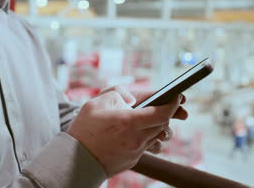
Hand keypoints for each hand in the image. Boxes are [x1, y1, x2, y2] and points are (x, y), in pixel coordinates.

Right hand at [67, 86, 186, 176]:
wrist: (76, 158)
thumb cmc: (85, 129)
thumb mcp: (96, 102)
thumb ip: (118, 93)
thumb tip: (133, 98)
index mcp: (129, 122)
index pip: (162, 113)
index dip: (173, 103)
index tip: (177, 97)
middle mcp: (136, 138)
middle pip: (163, 124)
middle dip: (166, 113)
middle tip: (164, 105)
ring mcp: (136, 151)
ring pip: (158, 136)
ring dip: (157, 126)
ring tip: (146, 119)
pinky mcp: (133, 159)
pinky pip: (148, 147)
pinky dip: (147, 137)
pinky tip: (135, 133)